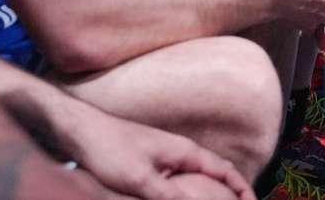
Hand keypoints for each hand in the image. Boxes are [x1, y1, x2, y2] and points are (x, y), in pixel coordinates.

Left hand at [67, 108, 253, 199]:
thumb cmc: (109, 150)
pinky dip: (192, 190)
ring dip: (213, 190)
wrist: (81, 130)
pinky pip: (182, 177)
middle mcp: (181, 151)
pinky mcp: (152, 160)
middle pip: (217, 171)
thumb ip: (170, 196)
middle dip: (232, 190)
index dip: (243, 189)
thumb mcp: (140, 179)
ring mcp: (166, 154)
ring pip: (199, 174)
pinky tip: (183, 198)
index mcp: (186, 152)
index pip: (226, 171)